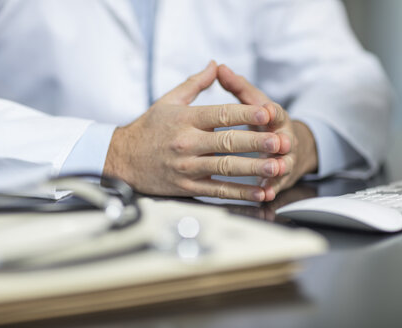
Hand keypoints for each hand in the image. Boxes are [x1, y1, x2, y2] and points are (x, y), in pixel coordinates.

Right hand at [103, 61, 286, 200]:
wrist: (123, 159)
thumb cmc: (148, 128)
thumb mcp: (168, 100)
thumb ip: (195, 83)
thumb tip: (214, 65)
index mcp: (185, 119)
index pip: (220, 114)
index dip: (245, 113)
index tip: (266, 113)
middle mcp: (187, 143)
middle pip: (227, 142)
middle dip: (256, 142)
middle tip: (279, 141)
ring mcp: (187, 167)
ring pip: (225, 168)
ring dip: (253, 168)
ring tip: (275, 166)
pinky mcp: (187, 186)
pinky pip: (217, 190)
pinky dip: (240, 192)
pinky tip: (258, 191)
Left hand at [217, 64, 317, 200]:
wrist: (286, 146)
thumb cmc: (264, 121)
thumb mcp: (254, 102)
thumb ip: (237, 87)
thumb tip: (218, 66)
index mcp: (275, 118)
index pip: (276, 112)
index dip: (271, 111)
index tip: (267, 109)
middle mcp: (282, 138)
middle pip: (282, 139)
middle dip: (278, 141)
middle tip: (276, 143)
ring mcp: (282, 160)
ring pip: (281, 164)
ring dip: (277, 167)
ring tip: (273, 170)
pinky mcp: (278, 179)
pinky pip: (274, 186)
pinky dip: (269, 190)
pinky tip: (264, 194)